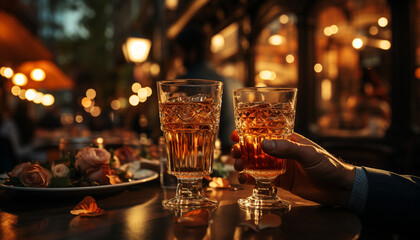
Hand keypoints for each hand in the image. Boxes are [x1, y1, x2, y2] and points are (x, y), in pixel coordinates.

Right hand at [231, 130, 355, 206]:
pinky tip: (244, 180)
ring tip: (238, 168)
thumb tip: (263, 144)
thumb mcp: (308, 154)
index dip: (248, 131)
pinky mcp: (279, 180)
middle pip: (255, 147)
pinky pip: (260, 178)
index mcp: (287, 139)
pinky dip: (250, 178)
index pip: (264, 131)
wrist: (338, 189)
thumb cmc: (327, 165)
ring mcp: (279, 165)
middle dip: (241, 149)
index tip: (235, 134)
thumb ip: (287, 149)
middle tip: (235, 153)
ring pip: (255, 162)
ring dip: (243, 163)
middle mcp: (280, 151)